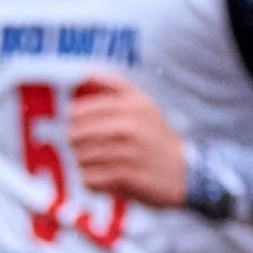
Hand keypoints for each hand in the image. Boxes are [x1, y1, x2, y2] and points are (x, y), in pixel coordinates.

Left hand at [68, 74, 186, 207]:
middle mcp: (129, 127)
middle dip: (74, 143)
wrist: (182, 170)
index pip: (80, 111)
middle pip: (76, 135)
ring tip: (94, 163)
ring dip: (81, 163)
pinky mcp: (125, 178)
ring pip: (80, 158)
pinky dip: (89, 180)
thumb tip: (84, 72)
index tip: (74, 125)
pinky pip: (89, 179)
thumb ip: (113, 85)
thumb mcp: (141, 102)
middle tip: (81, 147)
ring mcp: (127, 153)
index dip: (71, 120)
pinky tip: (100, 178)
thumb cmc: (153, 134)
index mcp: (131, 105)